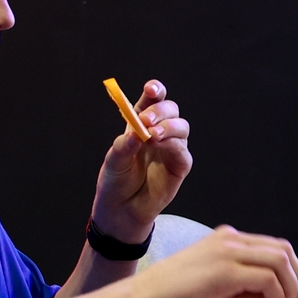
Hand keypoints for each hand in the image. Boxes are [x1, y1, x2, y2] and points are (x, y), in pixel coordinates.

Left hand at [91, 79, 192, 241]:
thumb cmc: (116, 181)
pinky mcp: (180, 165)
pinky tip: (159, 146)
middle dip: (160, 110)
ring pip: (181, 126)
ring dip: (168, 127)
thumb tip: (139, 131)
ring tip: (151, 136)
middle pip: (171, 109)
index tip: (151, 88)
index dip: (155, 90)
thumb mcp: (114, 159)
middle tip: (146, 120)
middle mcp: (159, 132)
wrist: (120, 209)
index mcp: (141, 123)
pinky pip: (182, 150)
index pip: (152, 100)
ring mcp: (171, 148)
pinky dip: (172, 144)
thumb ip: (125, 144)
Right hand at [134, 227, 297, 297]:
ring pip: (281, 262)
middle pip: (284, 251)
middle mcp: (230, 239)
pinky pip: (268, 279)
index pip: (276, 248)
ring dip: (289, 291)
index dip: (294, 274)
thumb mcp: (221, 297)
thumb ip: (251, 295)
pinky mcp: (225, 270)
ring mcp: (227, 251)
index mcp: (228, 240)